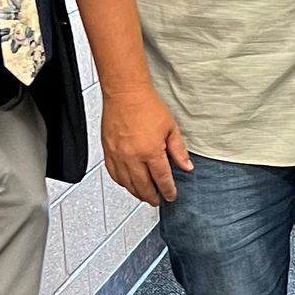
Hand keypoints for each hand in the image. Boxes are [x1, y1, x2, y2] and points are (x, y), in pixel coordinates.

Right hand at [100, 84, 193, 205]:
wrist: (125, 93)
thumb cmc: (146, 105)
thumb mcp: (171, 128)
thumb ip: (179, 151)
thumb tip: (186, 166)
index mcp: (150, 152)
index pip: (161, 179)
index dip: (168, 190)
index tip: (171, 195)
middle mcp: (132, 156)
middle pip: (143, 186)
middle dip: (152, 197)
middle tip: (158, 201)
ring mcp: (118, 155)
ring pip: (127, 184)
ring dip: (136, 192)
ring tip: (144, 195)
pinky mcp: (107, 151)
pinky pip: (113, 174)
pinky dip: (121, 182)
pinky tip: (127, 184)